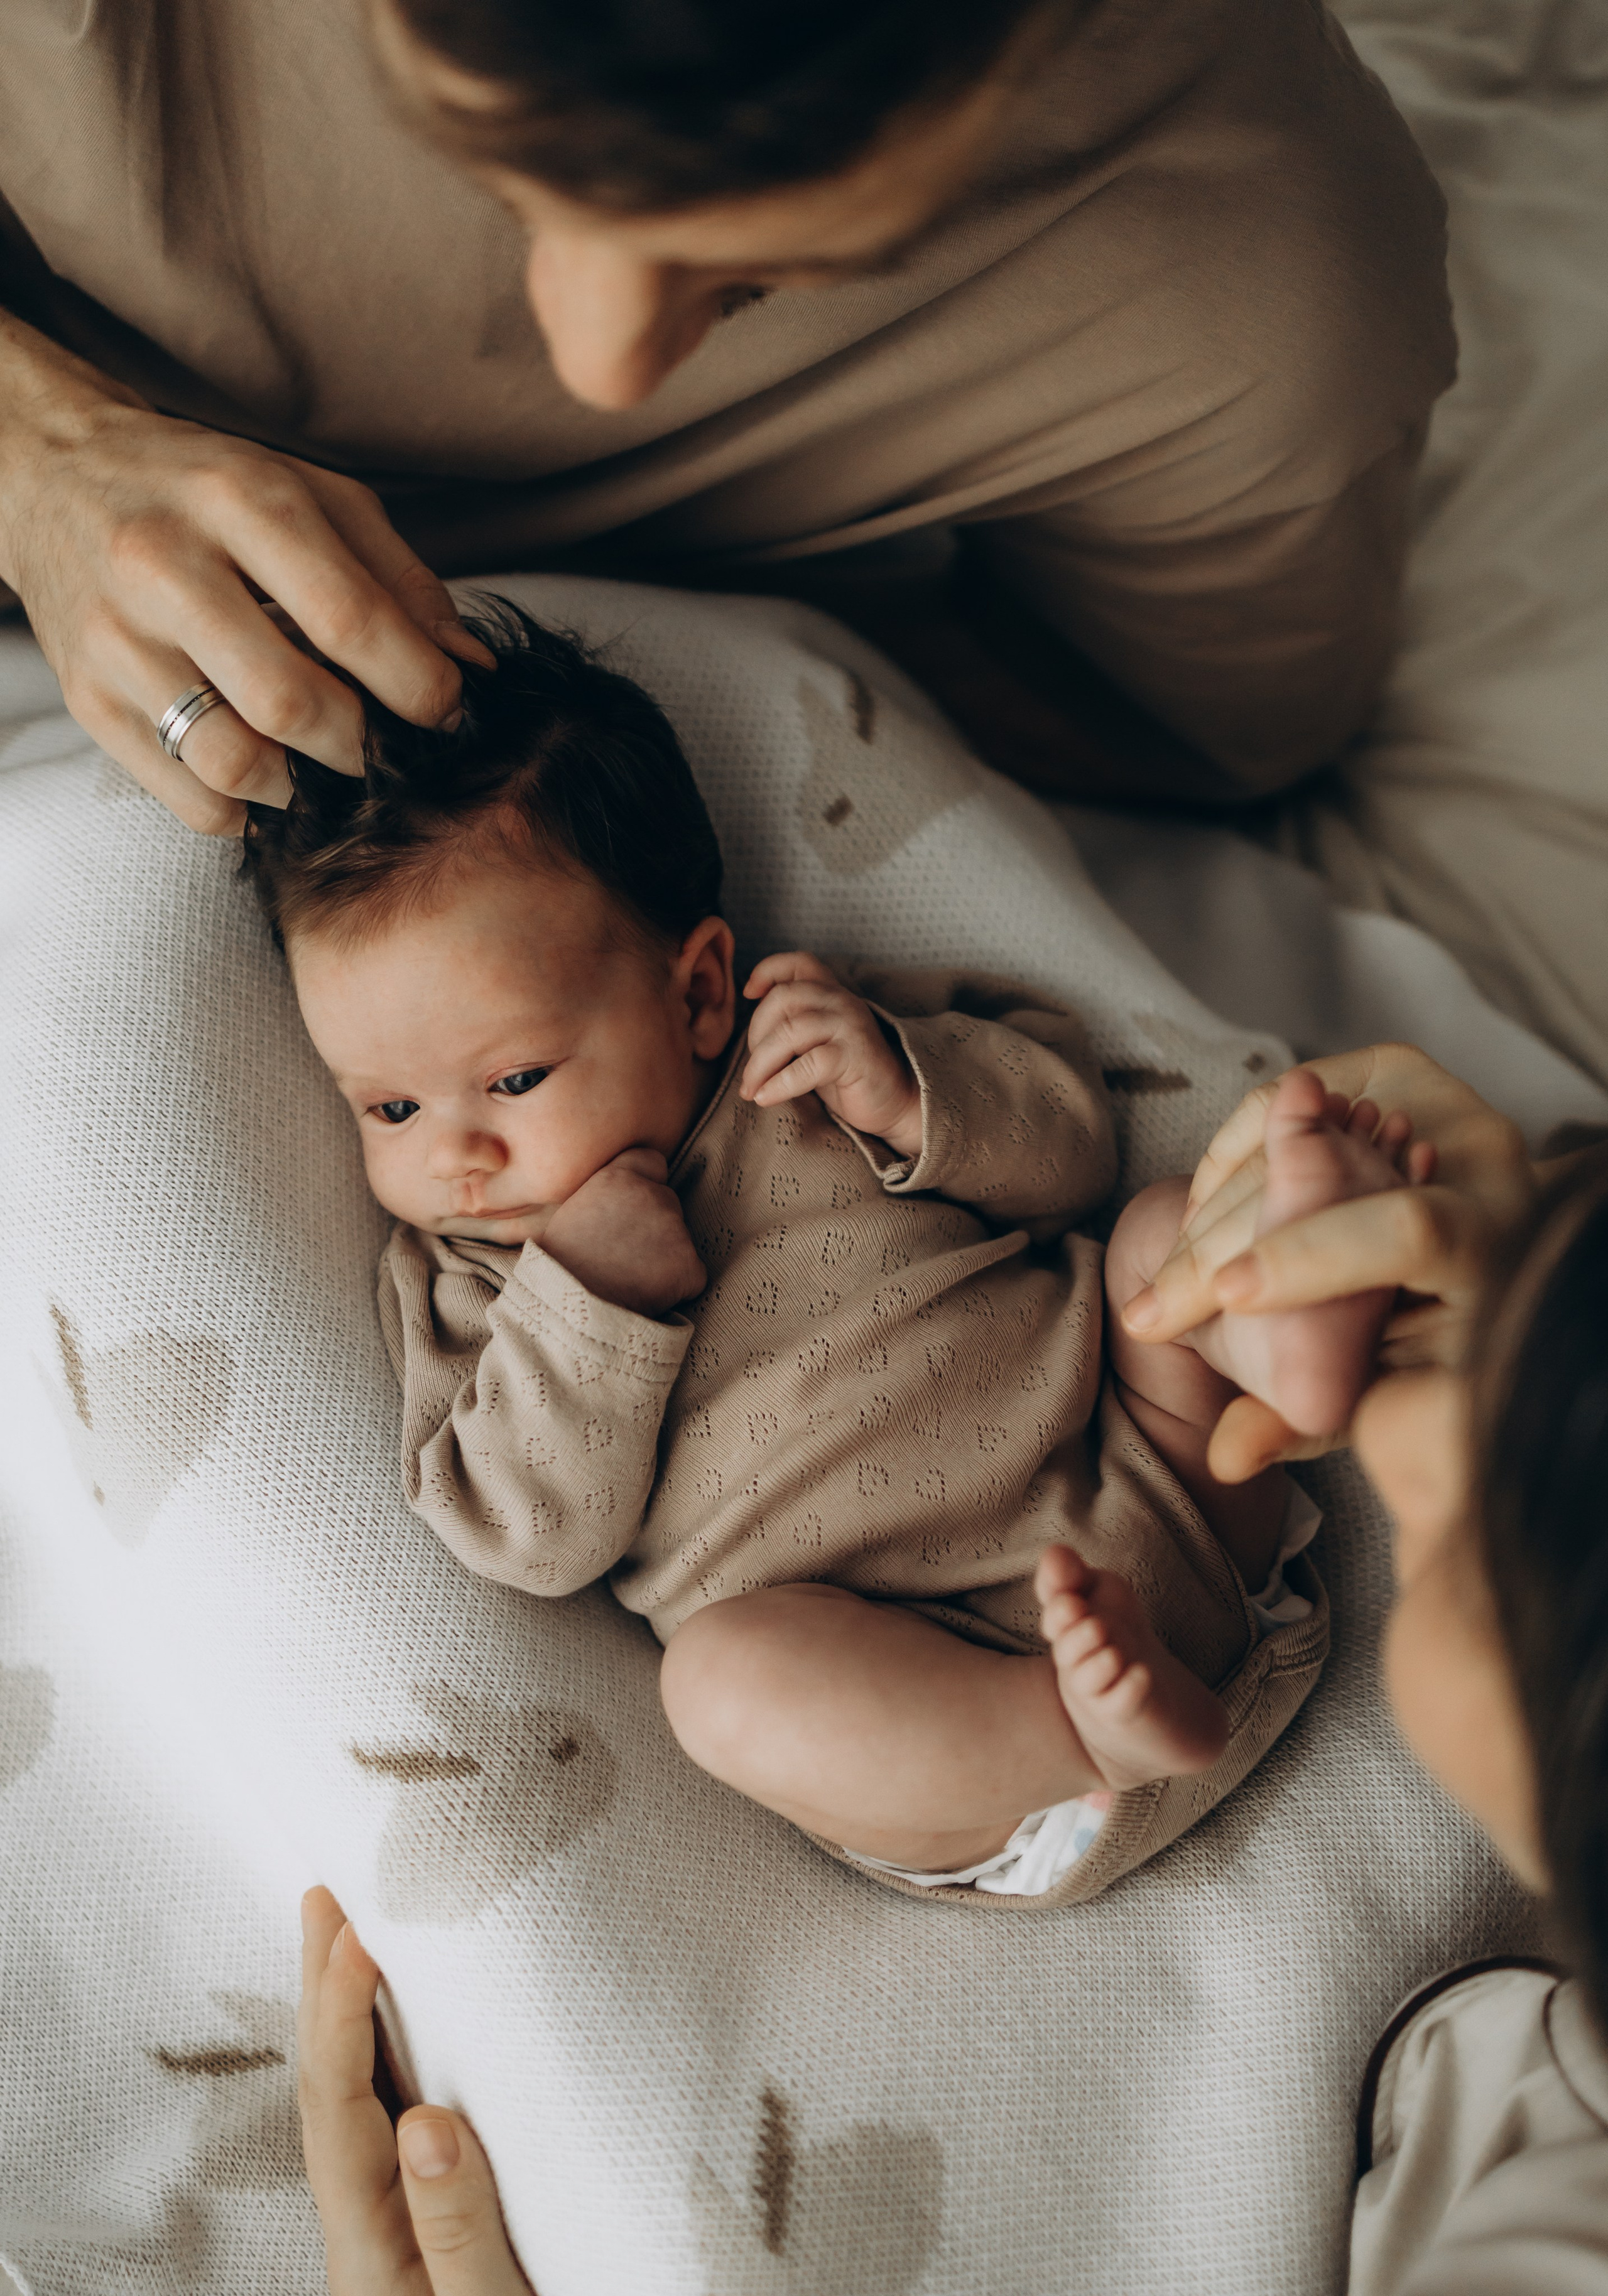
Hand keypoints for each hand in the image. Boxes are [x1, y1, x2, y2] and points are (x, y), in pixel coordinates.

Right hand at [0, 312, 493, 834]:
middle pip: (290, 703)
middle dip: (361, 746)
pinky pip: (186, 796)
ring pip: (233, 762)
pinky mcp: (86, 699)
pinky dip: (243, 809)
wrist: (56, 474)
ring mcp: (116, 639)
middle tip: (381, 746)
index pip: (348, 619)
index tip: (445, 709)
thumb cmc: (209, 489)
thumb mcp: (314, 495)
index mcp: (239, 499)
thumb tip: (471, 668)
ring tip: (319, 763)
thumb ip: (401, 578)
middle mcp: (165, 564)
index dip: (417, 684)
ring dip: (301, 787)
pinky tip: (262, 777)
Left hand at [298, 1887, 533, 2295]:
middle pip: (329, 2093)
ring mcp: (395, 2228)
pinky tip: (403, 2026)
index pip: (340, 2110)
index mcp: (373, 2249)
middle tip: (324, 1896)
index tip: (349, 1931)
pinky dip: (387, 2053)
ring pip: (356, 2102)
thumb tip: (425, 2119)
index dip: (338, 2014)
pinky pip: (390, 2119)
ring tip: (350, 1933)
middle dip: (322, 1991)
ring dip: (348, 2013)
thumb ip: (462, 2229)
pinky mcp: (428, 2223)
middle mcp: (369, 2231)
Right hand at [538, 1147, 705, 1316]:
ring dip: (663, 1259)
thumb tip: (610, 1205)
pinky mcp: (690, 1266)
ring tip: (628, 1279)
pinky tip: (645, 1296)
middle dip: (655, 1227)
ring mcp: (676, 1230)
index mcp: (618, 1177)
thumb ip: (599, 1198)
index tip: (633, 1207)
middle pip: (668, 1203)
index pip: (652, 1162)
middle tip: (624, 1255)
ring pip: (679, 1242)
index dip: (646, 1183)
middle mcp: (652, 1195)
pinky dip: (676, 1288)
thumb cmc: (557, 1267)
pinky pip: (691, 1276)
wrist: (569, 1308)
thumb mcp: (567, 1215)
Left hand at [741, 952, 921, 1156]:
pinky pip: (807, 1065)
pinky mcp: (855, 1056)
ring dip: (760, 1064)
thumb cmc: (848, 1075)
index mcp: (832, 994)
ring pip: (790, 1031)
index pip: (800, 963)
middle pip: (783, 998)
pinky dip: (779, 1084)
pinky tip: (766, 1098)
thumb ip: (792, 1026)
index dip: (768, 970)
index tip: (749, 993)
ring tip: (751, 1089)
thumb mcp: (816, 1043)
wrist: (894, 1103)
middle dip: (755, 1034)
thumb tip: (750, 1035)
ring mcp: (850, 1026)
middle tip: (751, 1069)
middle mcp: (842, 1002)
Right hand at [1120, 1047, 1533, 1472]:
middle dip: (1220, 1254)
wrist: (1488, 1241)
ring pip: (1290, 1137)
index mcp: (1497, 1241)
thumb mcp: (1400, 1389)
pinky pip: (1282, 1102)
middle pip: (1323, 1186)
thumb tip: (1229, 1457)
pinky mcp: (1396, 1067)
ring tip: (1164, 1282)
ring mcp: (1440, 1097)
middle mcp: (1483, 1156)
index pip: (1407, 1229)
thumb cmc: (1446, 1332)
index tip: (1231, 1297)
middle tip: (1153, 1313)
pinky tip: (1195, 1216)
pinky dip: (1227, 1157)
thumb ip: (1319, 1416)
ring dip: (1210, 1210)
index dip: (1311, 1258)